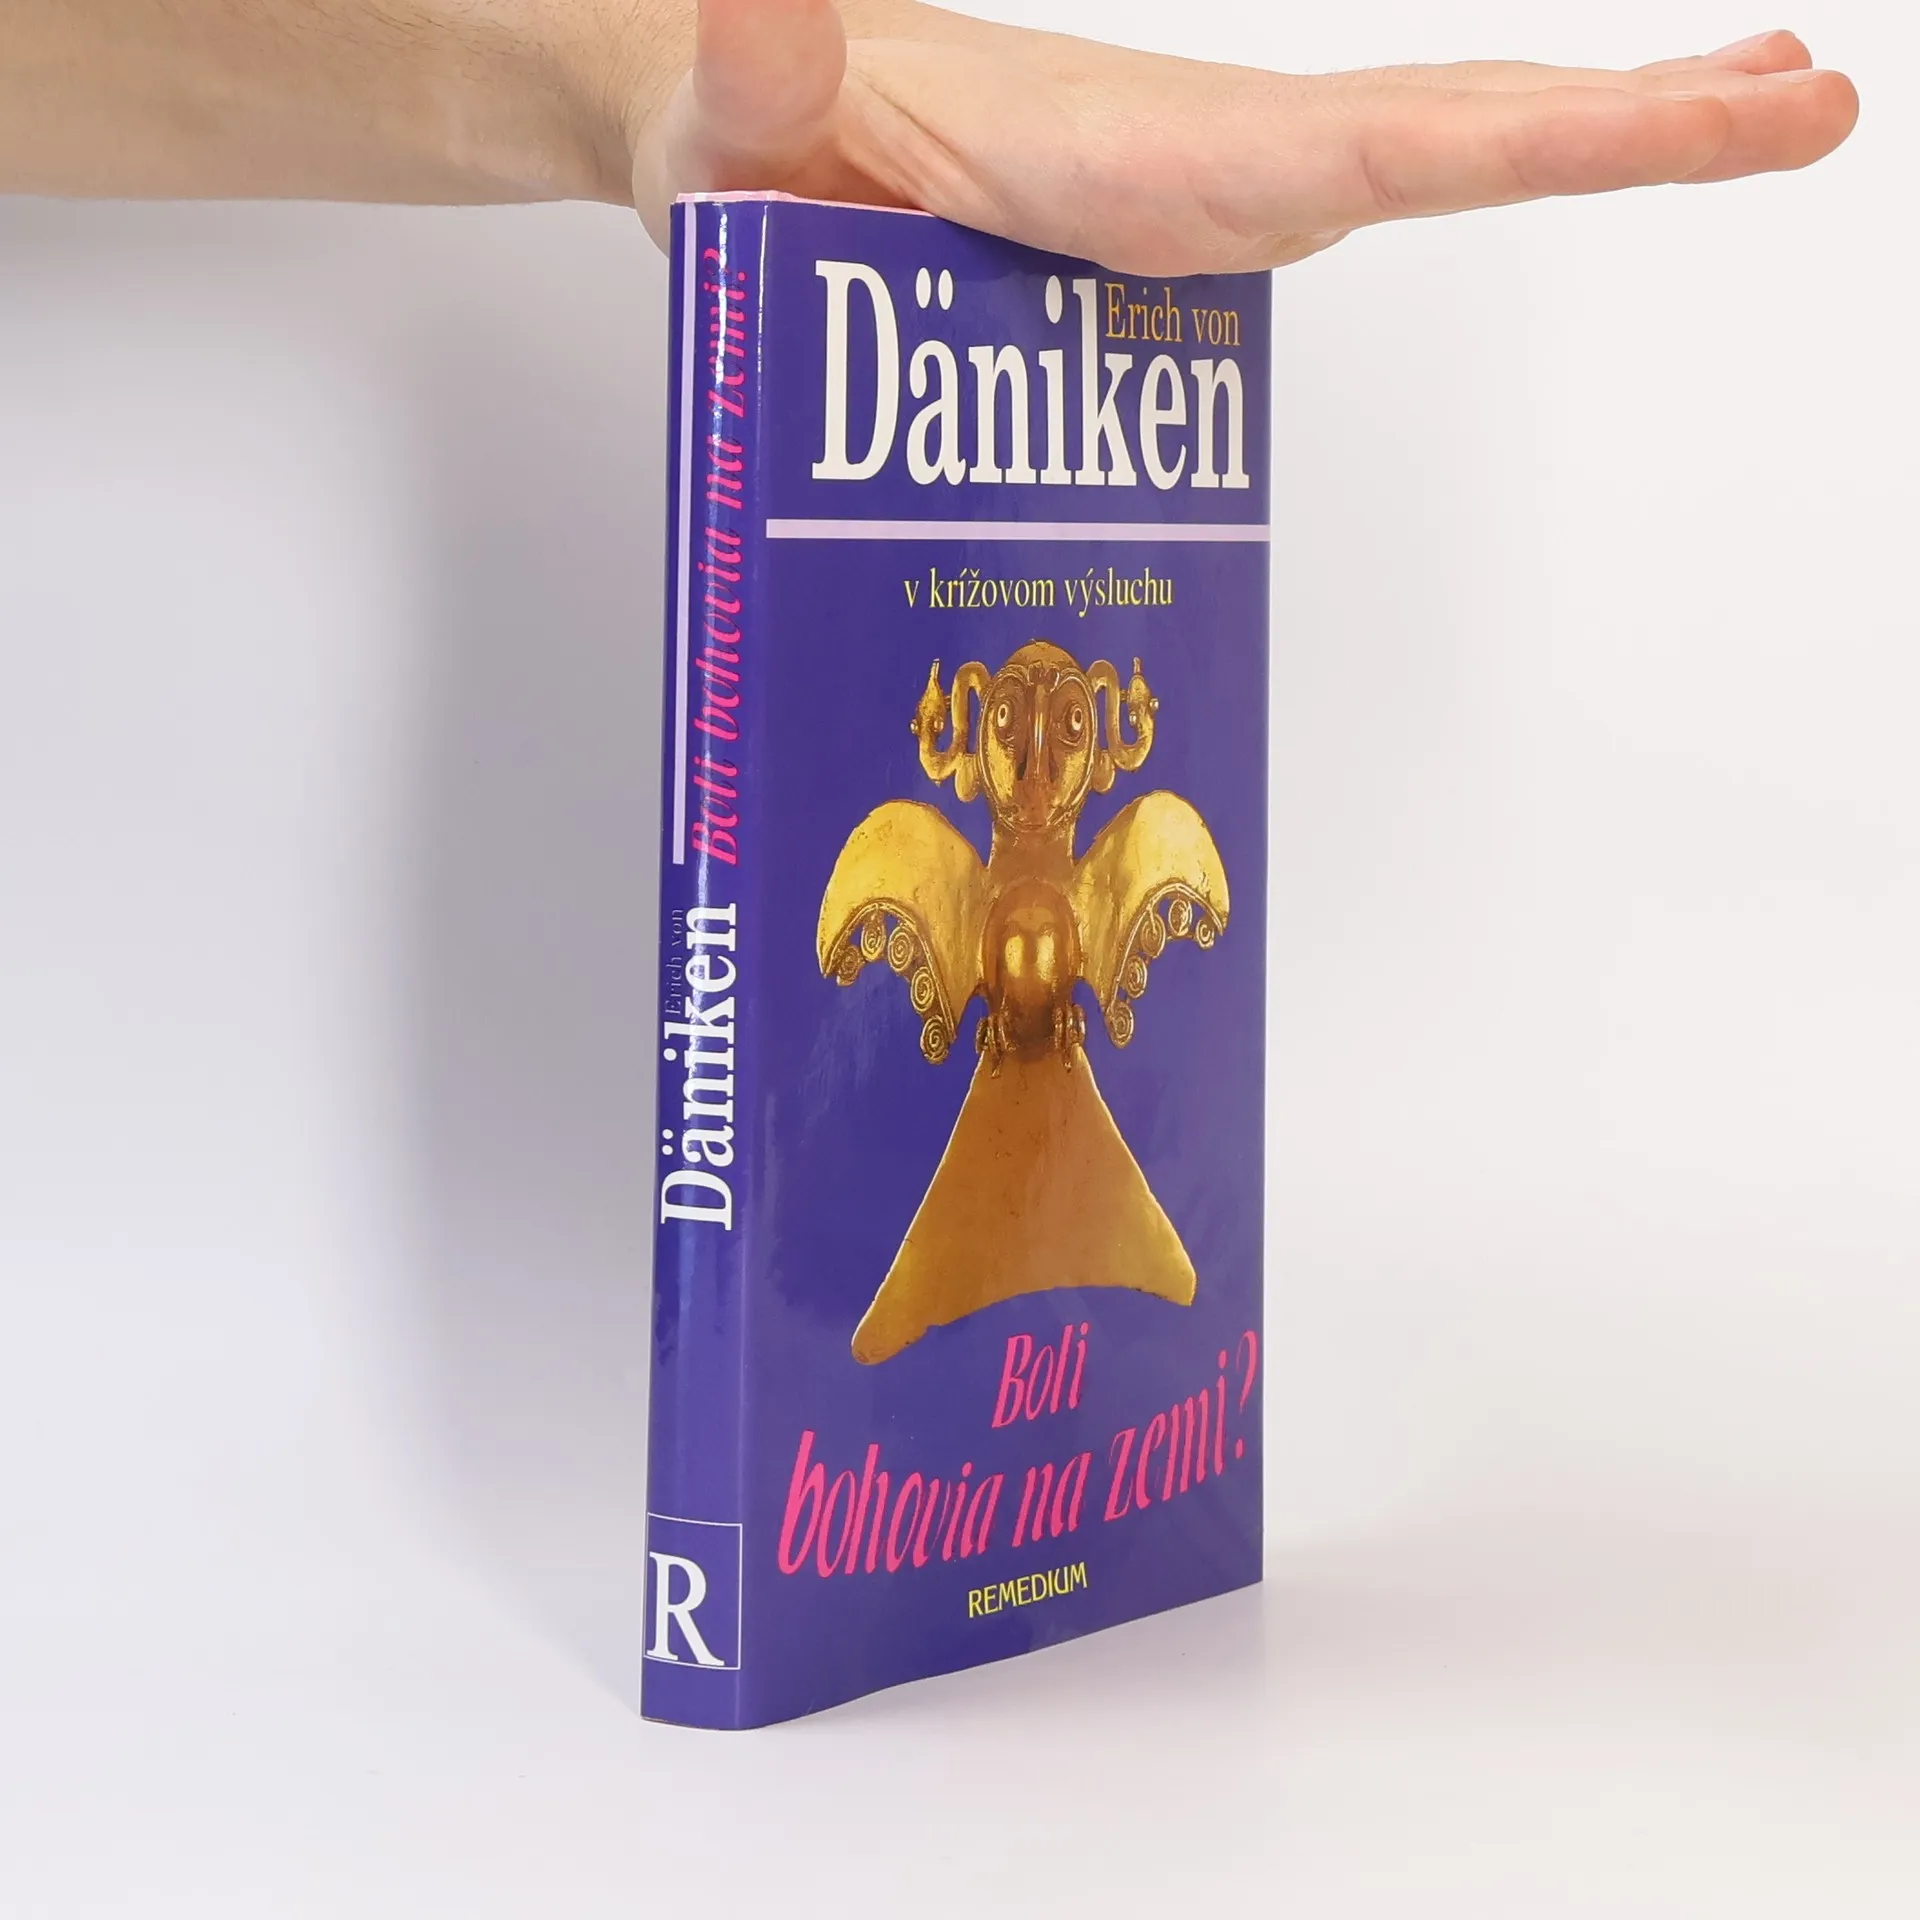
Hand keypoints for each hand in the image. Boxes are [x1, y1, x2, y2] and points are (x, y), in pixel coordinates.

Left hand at [633, 2, 1857, 271]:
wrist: (751, 120)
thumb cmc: (753, 130)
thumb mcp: (740, 108)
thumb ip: (757, 69)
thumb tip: (763, 10)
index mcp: (1142, 152)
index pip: (1380, 142)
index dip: (1547, 143)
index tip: (1711, 113)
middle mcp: (1206, 153)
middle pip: (1452, 130)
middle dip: (1630, 127)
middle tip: (1810, 102)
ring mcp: (1210, 184)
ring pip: (1429, 154)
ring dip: (1592, 141)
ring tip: (1758, 116)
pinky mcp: (1189, 225)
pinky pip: (1363, 196)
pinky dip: (1485, 173)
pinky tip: (1556, 167)